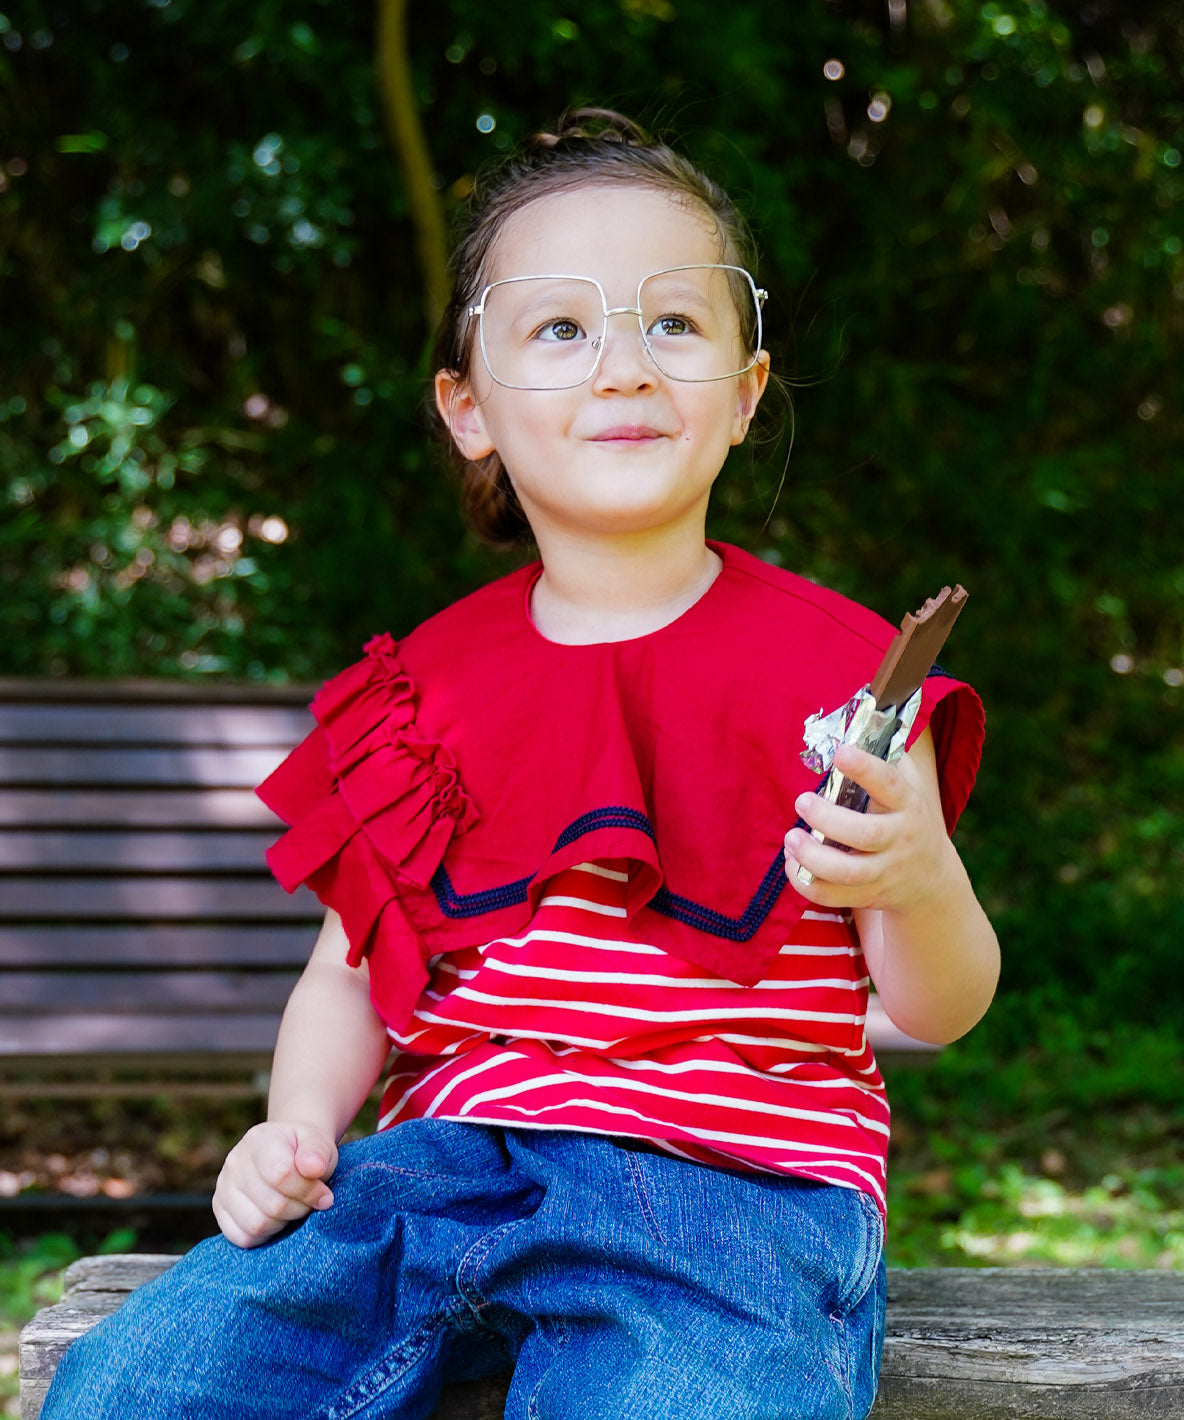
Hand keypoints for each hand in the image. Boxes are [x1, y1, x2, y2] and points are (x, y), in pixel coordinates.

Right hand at [212, 1121, 337, 1248]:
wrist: (286, 1153)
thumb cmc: (305, 1152)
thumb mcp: (319, 1144)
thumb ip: (319, 1153)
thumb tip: (313, 1168)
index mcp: (260, 1139)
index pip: (282, 1174)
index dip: (308, 1191)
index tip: (324, 1195)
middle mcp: (235, 1162)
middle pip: (272, 1204)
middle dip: (299, 1209)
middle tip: (309, 1202)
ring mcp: (223, 1186)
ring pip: (256, 1224)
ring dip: (283, 1223)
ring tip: (292, 1208)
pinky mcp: (219, 1209)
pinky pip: (242, 1237)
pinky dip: (264, 1235)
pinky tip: (275, 1218)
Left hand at [783, 739, 953, 914]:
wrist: (931, 880)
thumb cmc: (908, 820)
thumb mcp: (910, 787)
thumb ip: (888, 757)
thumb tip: (856, 722)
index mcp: (909, 805)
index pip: (891, 785)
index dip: (866, 769)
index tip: (840, 753)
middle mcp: (900, 840)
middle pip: (865, 834)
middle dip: (827, 818)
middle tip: (802, 800)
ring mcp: (886, 872)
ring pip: (848, 872)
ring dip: (812, 856)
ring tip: (791, 837)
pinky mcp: (869, 895)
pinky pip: (833, 896)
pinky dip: (806, 883)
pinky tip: (792, 862)